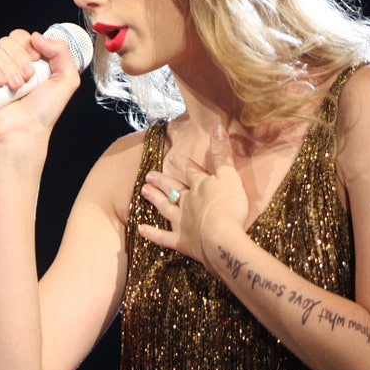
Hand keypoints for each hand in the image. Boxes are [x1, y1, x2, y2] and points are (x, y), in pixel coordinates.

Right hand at [0, 28, 80, 147]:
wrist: (24, 132)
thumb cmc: (43, 112)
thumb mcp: (67, 80)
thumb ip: (62, 52)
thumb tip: (38, 37)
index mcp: (29, 61)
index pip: (23, 37)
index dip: (29, 45)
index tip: (37, 61)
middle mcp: (11, 64)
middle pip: (8, 40)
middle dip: (20, 57)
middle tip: (28, 78)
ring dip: (8, 66)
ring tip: (16, 86)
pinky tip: (1, 84)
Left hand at [138, 125, 248, 264]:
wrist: (221, 238)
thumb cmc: (229, 206)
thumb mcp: (229, 176)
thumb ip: (222, 154)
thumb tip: (218, 127)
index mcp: (200, 186)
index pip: (190, 172)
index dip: (182, 164)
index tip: (171, 157)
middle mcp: (187, 202)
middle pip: (173, 189)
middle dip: (162, 181)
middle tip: (148, 175)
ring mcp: (182, 222)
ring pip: (165, 208)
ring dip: (155, 199)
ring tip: (144, 191)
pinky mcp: (182, 242)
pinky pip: (163, 238)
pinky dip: (152, 234)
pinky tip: (140, 229)